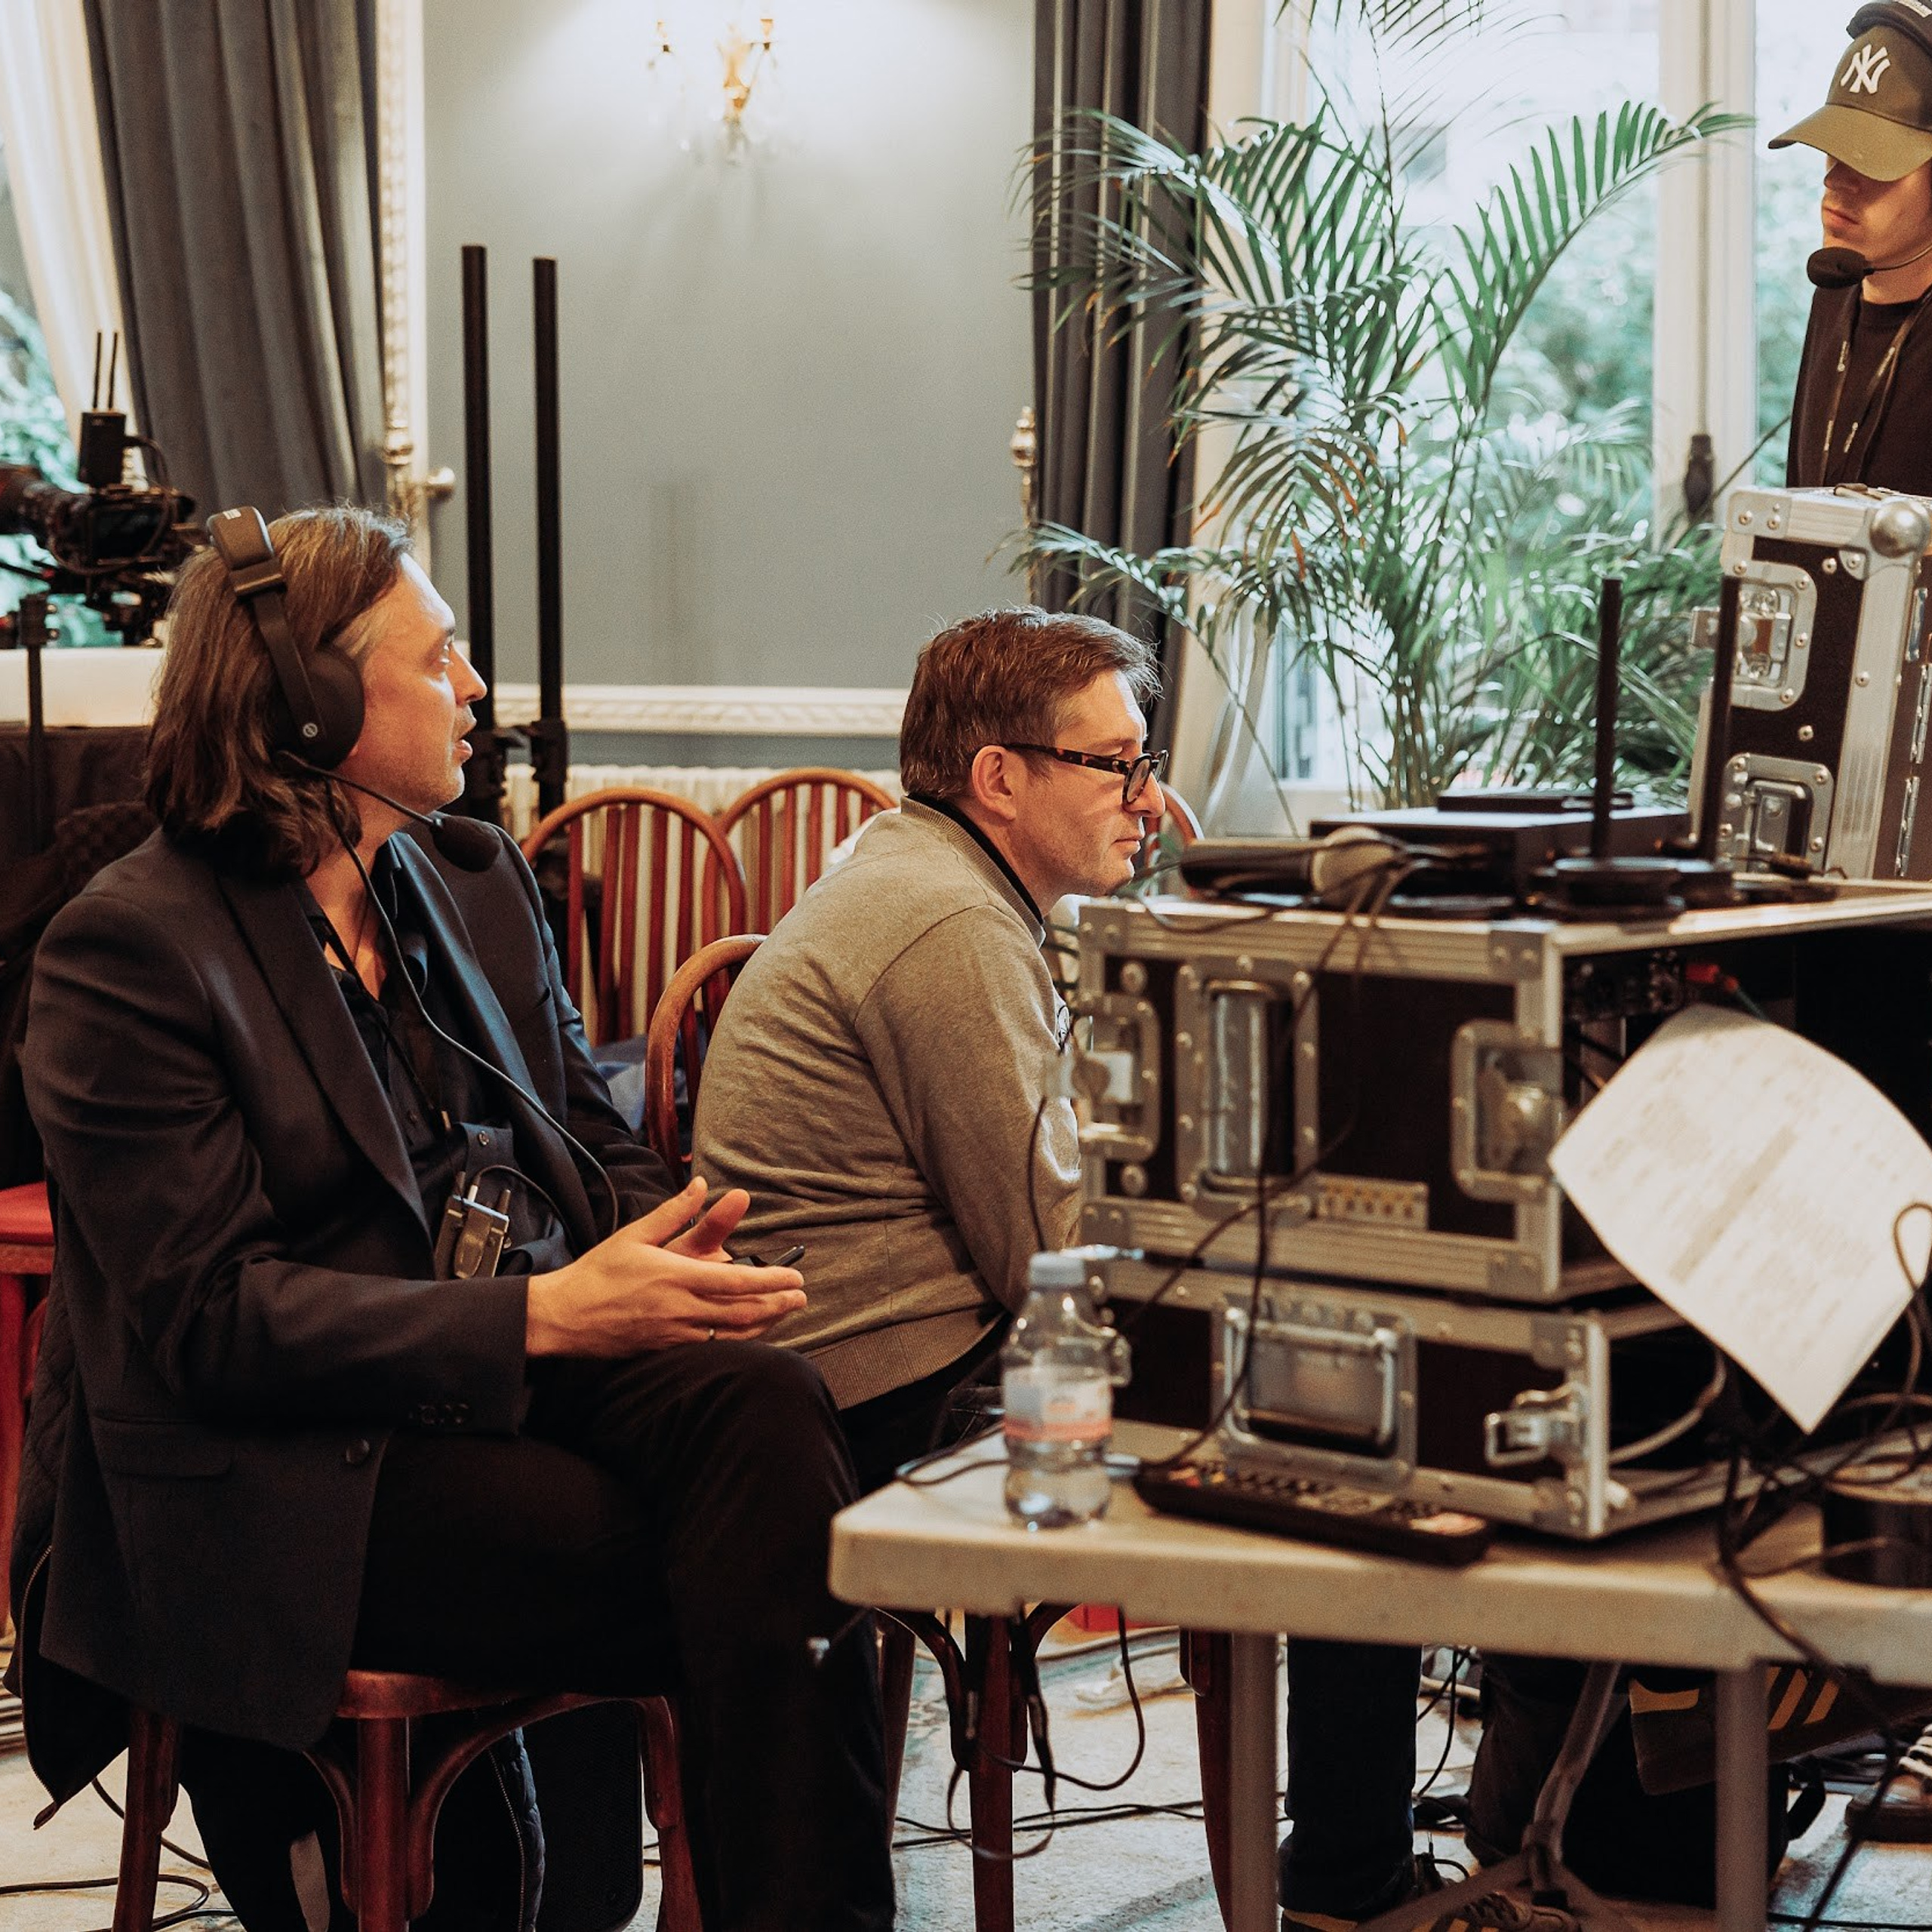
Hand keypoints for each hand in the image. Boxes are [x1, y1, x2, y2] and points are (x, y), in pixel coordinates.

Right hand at [524, 1177, 804, 1357]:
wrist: (564, 1316)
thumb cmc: (599, 1273)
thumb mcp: (635, 1235)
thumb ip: (673, 1212)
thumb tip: (701, 1185)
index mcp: (676, 1276)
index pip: (737, 1281)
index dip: (771, 1282)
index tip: (795, 1278)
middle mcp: (680, 1308)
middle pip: (743, 1312)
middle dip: (778, 1304)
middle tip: (801, 1296)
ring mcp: (675, 1333)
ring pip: (732, 1334)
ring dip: (764, 1324)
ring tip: (785, 1312)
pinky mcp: (666, 1349)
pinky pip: (712, 1346)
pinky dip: (737, 1339)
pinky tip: (748, 1331)